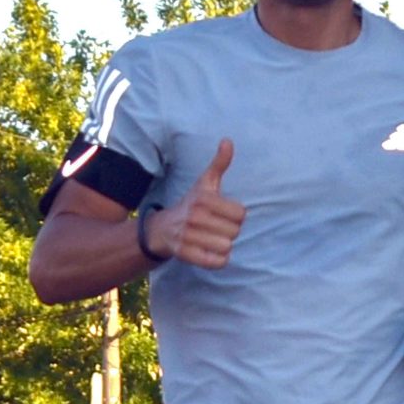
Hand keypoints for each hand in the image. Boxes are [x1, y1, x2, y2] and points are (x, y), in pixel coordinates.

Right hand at [145, 139, 244, 268]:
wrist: (162, 229)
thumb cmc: (192, 204)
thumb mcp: (205, 183)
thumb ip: (219, 164)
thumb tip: (228, 141)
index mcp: (204, 199)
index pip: (241, 214)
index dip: (236, 215)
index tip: (223, 213)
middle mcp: (195, 217)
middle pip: (235, 232)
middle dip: (229, 231)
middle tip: (215, 227)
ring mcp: (188, 236)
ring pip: (227, 247)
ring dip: (223, 245)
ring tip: (211, 238)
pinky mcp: (185, 254)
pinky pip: (217, 262)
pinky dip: (218, 260)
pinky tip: (210, 251)